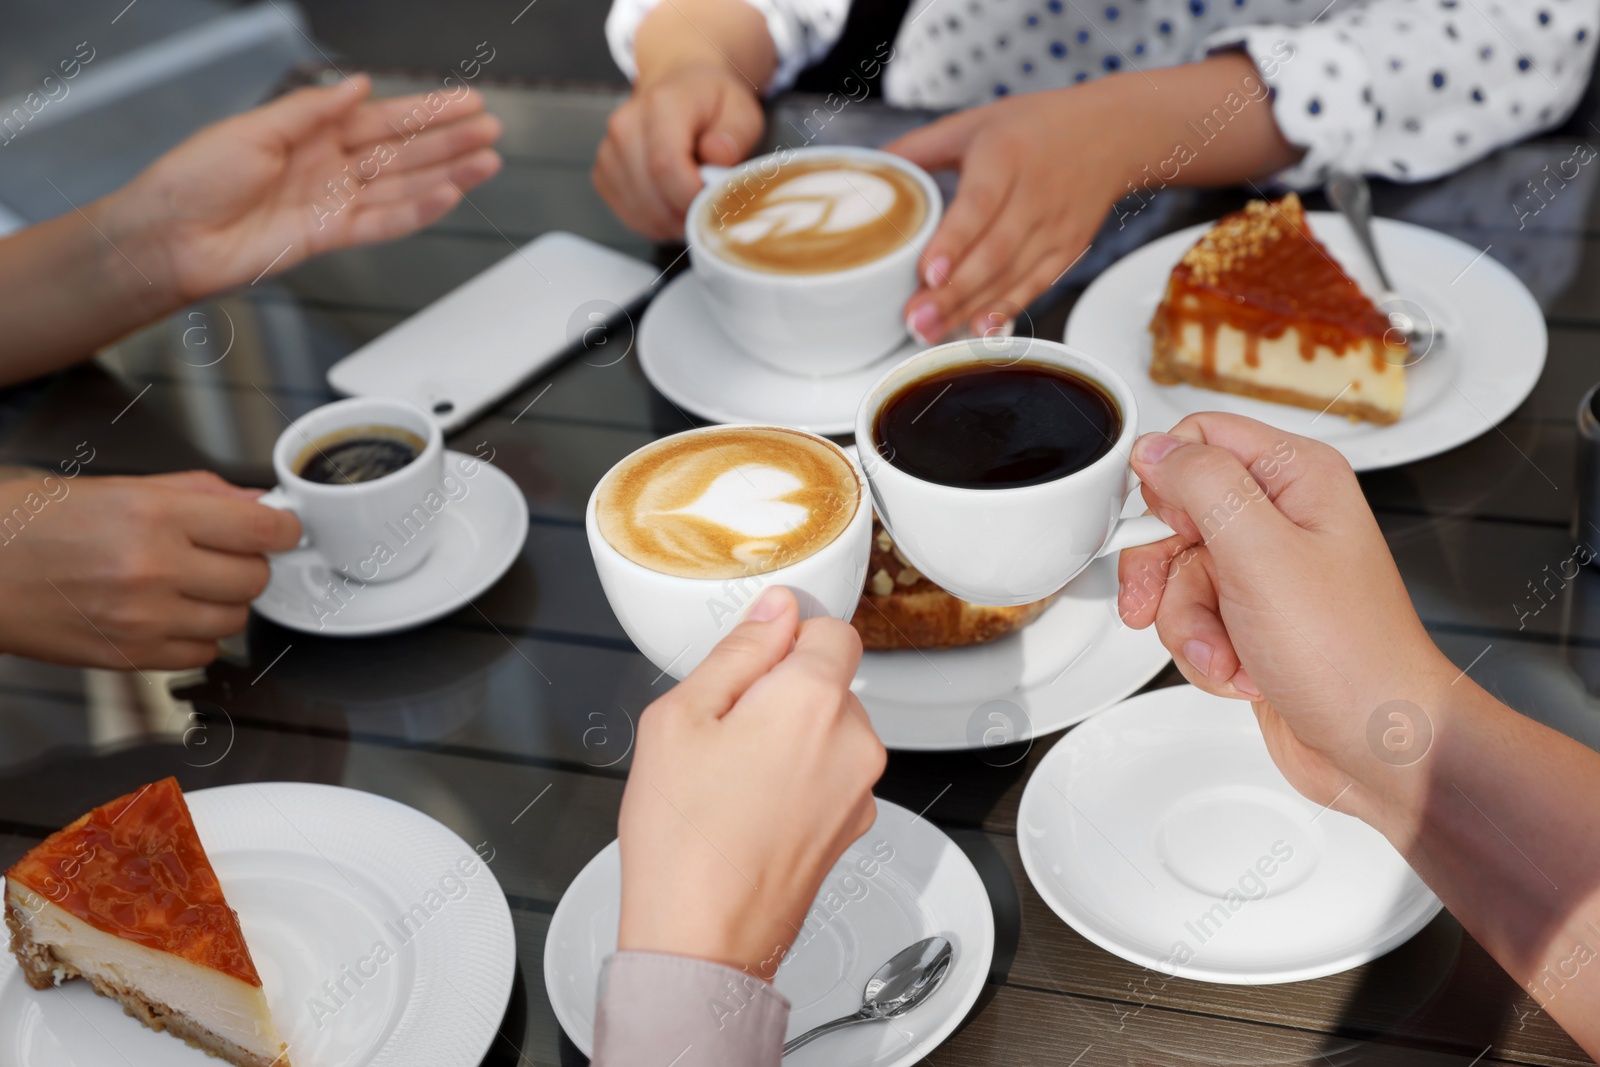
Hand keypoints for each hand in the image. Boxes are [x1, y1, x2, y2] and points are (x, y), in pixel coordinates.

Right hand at [0, 470, 300, 668]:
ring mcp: (144, 620)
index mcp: (153, 517)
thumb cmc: (35, 524)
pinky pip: (203, 652)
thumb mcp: (120, 487)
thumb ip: (199, 492)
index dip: (284, 529)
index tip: (284, 529)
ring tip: (188, 582)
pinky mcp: (131, 658)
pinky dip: (198, 634)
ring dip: (224, 601)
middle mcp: (153, 570)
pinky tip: (168, 612)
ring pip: (235, 620)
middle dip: (248, 563)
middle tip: (221, 553)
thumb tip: (258, 502)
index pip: (260, 530)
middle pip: (255, 578)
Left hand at [105, 75, 502, 302]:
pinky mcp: (330, 236)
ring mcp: (333, 203)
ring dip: (446, 174)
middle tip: (490, 131)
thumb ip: (312, 110)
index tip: (464, 102)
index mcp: (312, 134)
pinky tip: (447, 196)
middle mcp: (329, 167)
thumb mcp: (254, 128)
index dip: (426, 111)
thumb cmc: (194, 178)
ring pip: (403, 186)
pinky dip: (417, 211)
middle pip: (403, 151)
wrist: (171, 236)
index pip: (383, 119)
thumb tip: (357, 86)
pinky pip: (384, 222)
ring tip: (485, 163)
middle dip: (449, 141)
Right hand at [593, 63, 763, 239]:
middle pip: (651, 195)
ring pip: (640, 212)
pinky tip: (674, 205)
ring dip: (673, 222)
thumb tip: (719, 156)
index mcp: (661, 105)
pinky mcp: (604, 174)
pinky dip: (656, 222)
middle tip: (710, 207)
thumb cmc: (710, 103)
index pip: (666, 165)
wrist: (679, 88)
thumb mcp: (740, 109)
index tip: (715, 202)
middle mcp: (626, 126)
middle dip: (687, 214)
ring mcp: (610, 151)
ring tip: (694, 203)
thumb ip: (735, 133)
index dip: (692, 196)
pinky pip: (629, 215)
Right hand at [616, 586, 885, 975]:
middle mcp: (854, 742)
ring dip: (789, 739)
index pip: (831, 629)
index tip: (751, 659)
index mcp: (815, 700)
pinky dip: (796, 780)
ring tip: (730, 779)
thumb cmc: (685, 840)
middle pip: (829, 683)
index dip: (786, 636)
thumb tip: (775, 611)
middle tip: (722, 731)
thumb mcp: (681, 716)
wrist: (702, 941)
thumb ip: (738, 651)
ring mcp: (859, 790)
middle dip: (781, 692)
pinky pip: (828, 776)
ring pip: (828, 731)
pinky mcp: (852, 828)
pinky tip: (747, 809)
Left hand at [887, 55, 1300, 341]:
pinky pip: (1035, 287)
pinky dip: (1007, 311)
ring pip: (1012, 277)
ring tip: (930, 334)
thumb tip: (870, 170)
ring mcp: (1055, 227)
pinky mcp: (1068, 250)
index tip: (926, 273)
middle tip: (915, 320)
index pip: (978, 206)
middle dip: (953, 293)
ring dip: (971, 310)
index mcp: (1005, 157)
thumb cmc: (1034, 128)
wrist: (1112, 134)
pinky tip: (978, 332)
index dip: (953, 243)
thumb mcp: (975, 123)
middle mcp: (1034, 195)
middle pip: (993, 253)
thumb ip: (920, 148)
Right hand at [1115, 414, 1454, 816]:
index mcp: (1296, 478)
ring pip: (1178, 577)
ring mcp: (1266, 572)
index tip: (1162, 526)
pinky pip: (1192, 620)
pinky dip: (1204, 653)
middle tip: (1163, 600)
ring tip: (1227, 653)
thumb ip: (1202, 486)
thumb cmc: (1348, 656)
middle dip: (1166, 572)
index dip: (1167, 482)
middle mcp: (1282, 518)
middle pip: (1176, 514)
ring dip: (1189, 625)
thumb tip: (1153, 450)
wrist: (1375, 745)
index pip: (1200, 439)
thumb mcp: (1262, 554)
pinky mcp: (1250, 620)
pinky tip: (1240, 672)